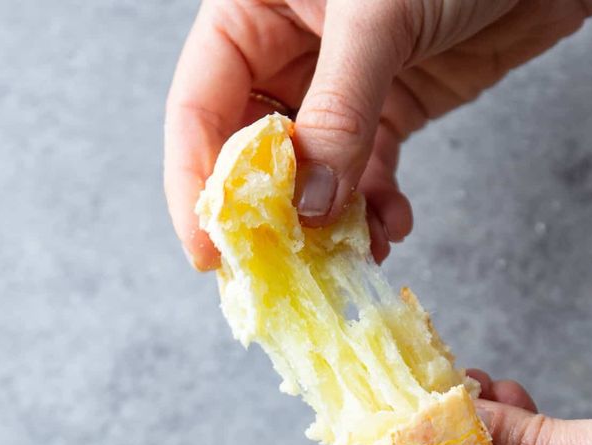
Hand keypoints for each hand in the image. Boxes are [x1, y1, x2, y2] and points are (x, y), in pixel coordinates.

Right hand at [165, 0, 591, 269]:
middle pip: (250, 153)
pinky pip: (365, 177)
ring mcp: (337, 86)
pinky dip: (375, 211)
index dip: (198, 183)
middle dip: (269, 217)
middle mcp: (284, 50)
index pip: (200, 107)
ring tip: (353, 254)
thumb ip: (340, 110)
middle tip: (281, 271)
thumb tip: (309, 206)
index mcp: (251, 8)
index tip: (208, 252)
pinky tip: (393, 226)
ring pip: (311, 177)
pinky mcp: (389, 111)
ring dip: (328, 225)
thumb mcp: (379, 16)